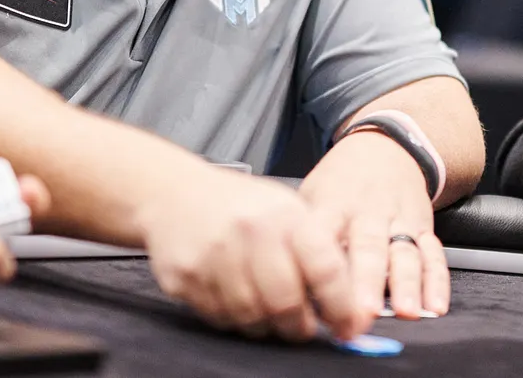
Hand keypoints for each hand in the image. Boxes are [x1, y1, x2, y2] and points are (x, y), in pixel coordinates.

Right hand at [140, 167, 367, 342]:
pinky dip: (236, 320)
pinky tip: (238, 300)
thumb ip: (316, 250)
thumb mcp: (285, 210)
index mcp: (283, 215)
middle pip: (287, 304)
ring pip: (252, 318)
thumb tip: (349, 300)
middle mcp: (249, 234)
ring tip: (270, 311)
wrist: (173, 193)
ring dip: (268, 326)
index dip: (342, 305)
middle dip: (301, 327)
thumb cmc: (238, 206)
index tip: (349, 325)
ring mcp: (214, 256)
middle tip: (306, 328)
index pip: (325, 269)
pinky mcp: (185, 277)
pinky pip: (220, 318)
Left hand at [300, 130, 446, 320]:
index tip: (320, 299)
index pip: (321, 234)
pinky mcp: (423, 226)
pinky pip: (433, 254)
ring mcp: (398, 219)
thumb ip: (303, 237)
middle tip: (364, 313)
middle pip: (368, 246)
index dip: (320, 266)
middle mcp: (367, 211)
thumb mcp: (311, 195)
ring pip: (405, 252)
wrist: (385, 146)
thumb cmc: (340, 182)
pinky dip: (437, 281)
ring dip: (407, 285)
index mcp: (332, 204)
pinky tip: (436, 305)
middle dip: (367, 281)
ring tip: (407, 312)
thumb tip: (290, 287)